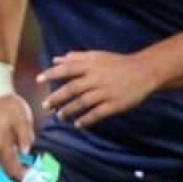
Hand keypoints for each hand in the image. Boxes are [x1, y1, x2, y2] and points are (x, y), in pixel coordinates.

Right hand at [0, 94, 34, 181]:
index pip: (14, 171)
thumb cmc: (9, 106)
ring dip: (20, 170)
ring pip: (7, 166)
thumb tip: (29, 155)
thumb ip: (26, 139)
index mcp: (1, 147)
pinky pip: (5, 159)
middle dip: (24, 177)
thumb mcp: (22, 121)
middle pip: (9, 172)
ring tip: (37, 168)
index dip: (27, 178)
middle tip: (41, 176)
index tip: (41, 179)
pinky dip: (16, 163)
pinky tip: (28, 159)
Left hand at [38, 51, 159, 127]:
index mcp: (91, 66)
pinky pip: (97, 113)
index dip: (52, 74)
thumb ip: (76, 58)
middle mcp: (96, 78)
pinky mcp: (115, 104)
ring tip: (59, 116)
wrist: (144, 71)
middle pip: (72, 89)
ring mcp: (106, 92)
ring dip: (68, 110)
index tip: (38, 79)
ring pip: (82, 103)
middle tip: (45, 105)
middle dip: (56, 98)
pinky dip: (86, 120)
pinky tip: (77, 124)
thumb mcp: (97, 56)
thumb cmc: (117, 63)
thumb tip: (55, 59)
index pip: (67, 69)